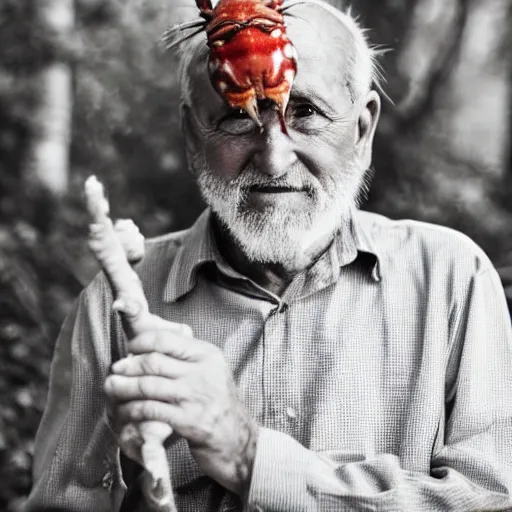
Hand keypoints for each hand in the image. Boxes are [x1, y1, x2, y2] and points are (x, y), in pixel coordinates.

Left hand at [104, 325, 258, 496]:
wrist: (238, 440)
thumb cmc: (220, 404)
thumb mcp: (212, 371)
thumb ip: (188, 358)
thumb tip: (152, 348)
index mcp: (207, 355)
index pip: (167, 339)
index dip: (141, 342)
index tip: (129, 348)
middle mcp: (202, 372)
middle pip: (154, 361)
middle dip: (128, 365)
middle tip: (115, 370)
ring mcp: (195, 396)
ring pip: (148, 385)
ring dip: (124, 387)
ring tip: (112, 387)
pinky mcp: (188, 421)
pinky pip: (150, 410)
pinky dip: (132, 409)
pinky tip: (124, 410)